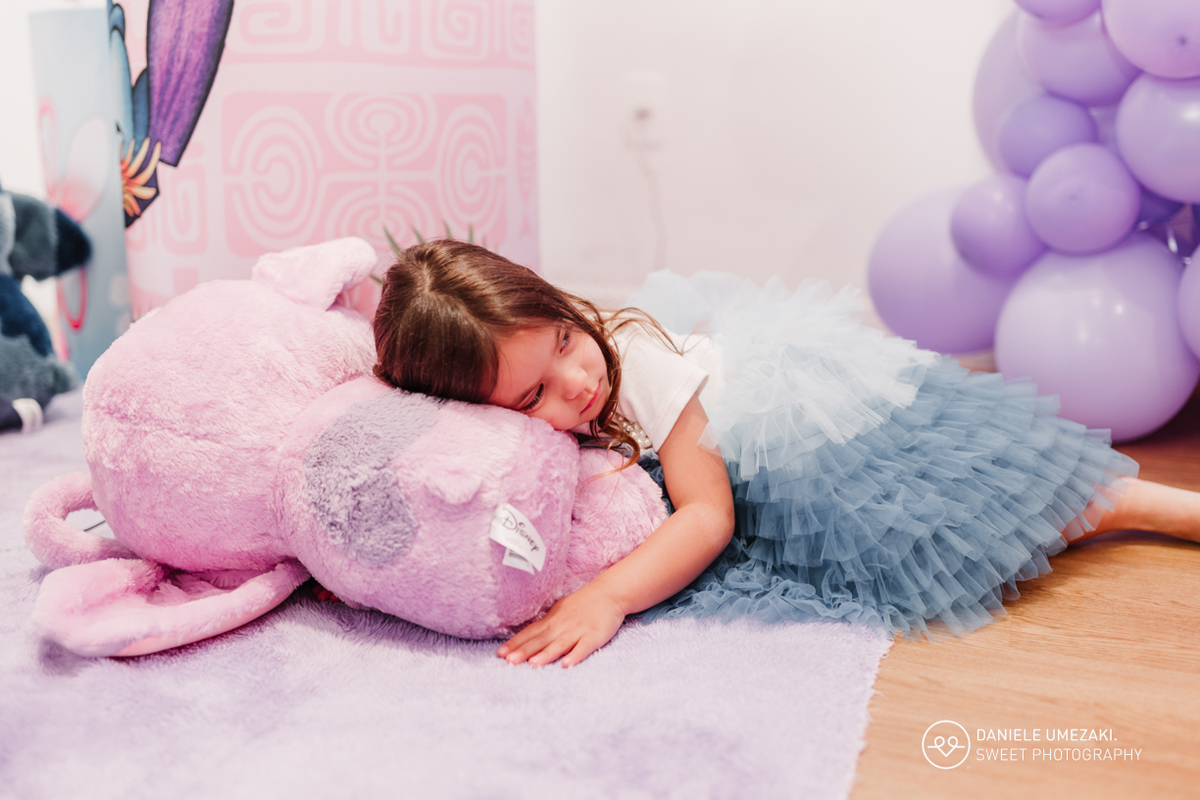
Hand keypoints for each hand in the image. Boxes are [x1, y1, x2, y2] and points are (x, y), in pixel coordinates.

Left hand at [497, 585, 624, 667]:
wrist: (609, 593)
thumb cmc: (581, 604)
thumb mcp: (559, 611)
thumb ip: (544, 625)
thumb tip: (524, 637)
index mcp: (552, 620)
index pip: (530, 633)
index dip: (516, 643)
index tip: (501, 654)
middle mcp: (562, 625)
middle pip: (541, 640)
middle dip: (525, 651)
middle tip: (509, 662)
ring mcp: (578, 630)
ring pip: (560, 644)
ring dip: (546, 654)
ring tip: (533, 665)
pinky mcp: (595, 635)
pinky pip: (584, 647)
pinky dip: (576, 655)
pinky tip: (567, 665)